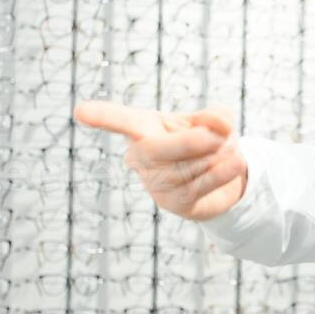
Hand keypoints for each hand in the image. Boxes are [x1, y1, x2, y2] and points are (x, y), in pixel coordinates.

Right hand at [73, 100, 246, 220]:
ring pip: (188, 166)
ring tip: (228, 150)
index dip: (103, 116)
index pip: (123, 120)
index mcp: (144, 129)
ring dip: (218, 155)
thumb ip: (215, 117)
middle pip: (157, 148)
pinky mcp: (173, 203)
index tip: (79, 110)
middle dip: (190, 141)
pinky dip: (224, 172)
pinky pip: (200, 185)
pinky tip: (235, 163)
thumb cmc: (206, 142)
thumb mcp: (212, 121)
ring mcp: (155, 182)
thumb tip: (217, 127)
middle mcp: (141, 156)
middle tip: (218, 136)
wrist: (222, 177)